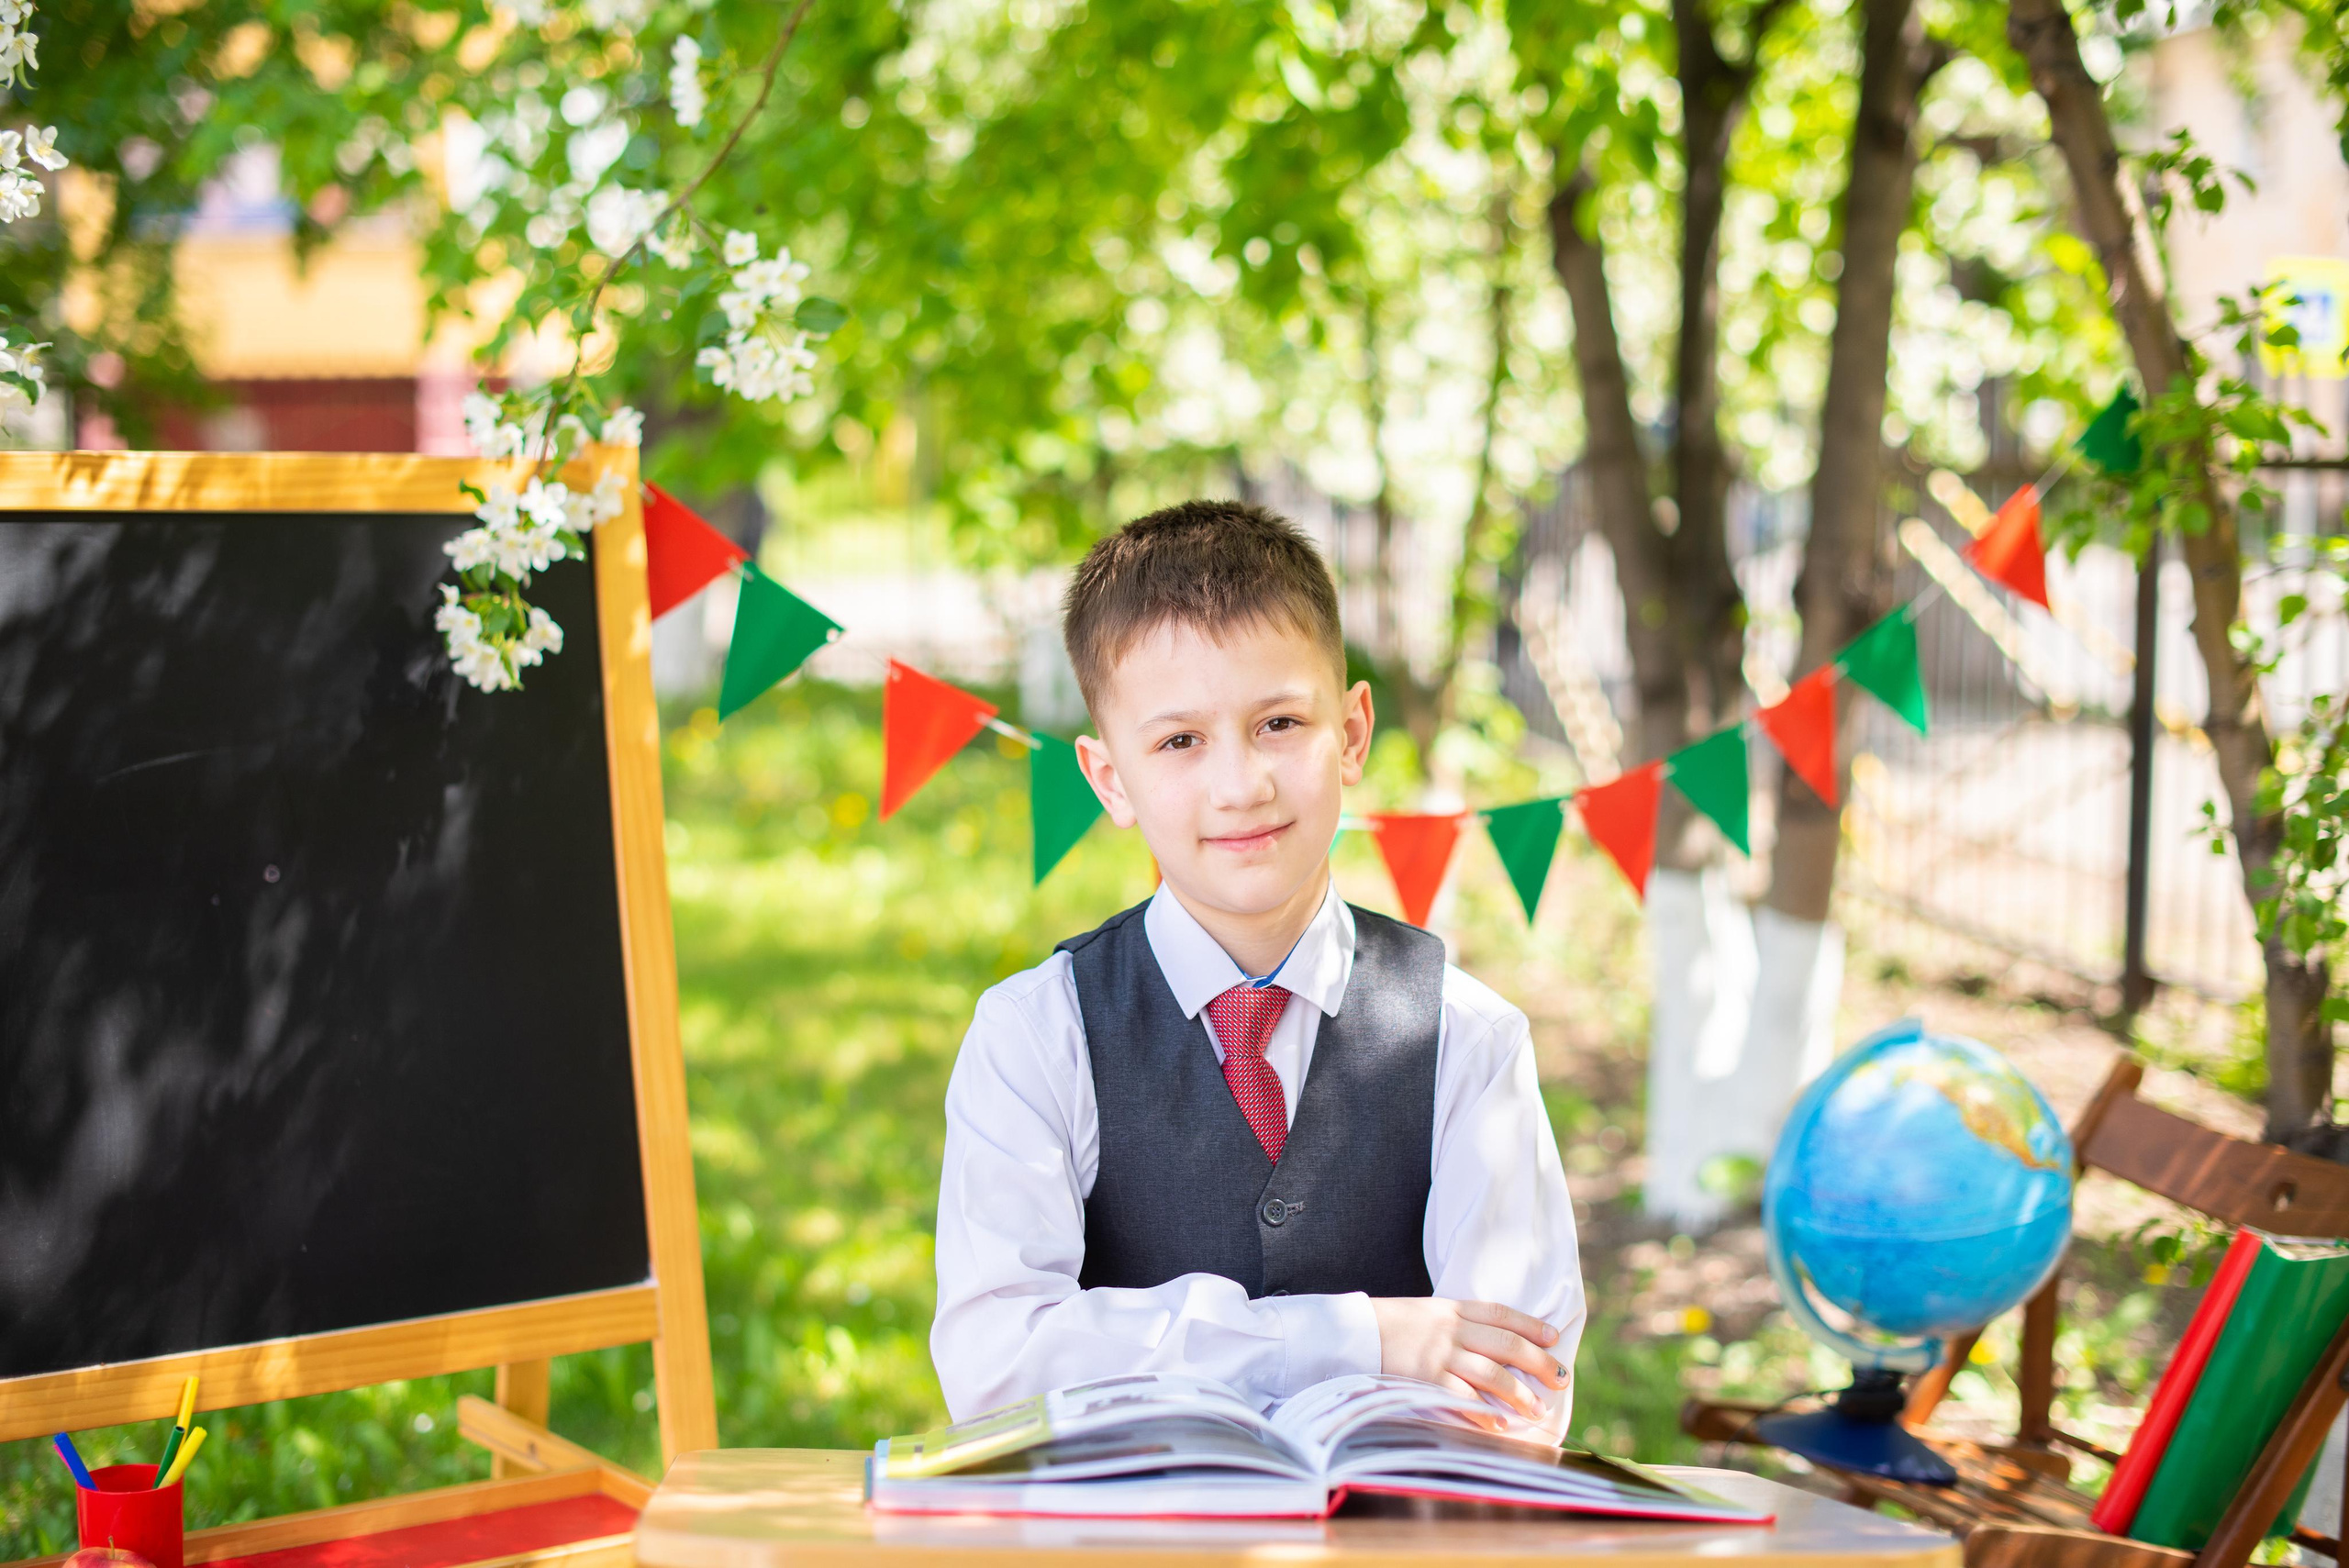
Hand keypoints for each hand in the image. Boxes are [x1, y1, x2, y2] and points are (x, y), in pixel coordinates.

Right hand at [1369, 1297, 1567, 1420]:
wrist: (1353, 1332)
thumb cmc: (1391, 1325)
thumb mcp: (1427, 1313)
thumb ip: (1456, 1323)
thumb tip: (1490, 1342)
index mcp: (1453, 1308)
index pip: (1501, 1313)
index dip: (1530, 1324)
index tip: (1553, 1337)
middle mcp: (1452, 1329)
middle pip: (1507, 1344)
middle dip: (1539, 1362)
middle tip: (1560, 1378)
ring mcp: (1441, 1354)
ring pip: (1493, 1373)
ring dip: (1520, 1394)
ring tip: (1538, 1410)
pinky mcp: (1427, 1378)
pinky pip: (1464, 1397)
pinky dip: (1486, 1412)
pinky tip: (1501, 1424)